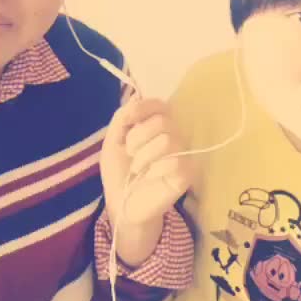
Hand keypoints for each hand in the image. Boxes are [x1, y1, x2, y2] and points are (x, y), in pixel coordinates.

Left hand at [100, 96, 194, 226]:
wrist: (122, 203)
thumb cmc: (119, 172)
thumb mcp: (113, 141)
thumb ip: (122, 117)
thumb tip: (135, 96)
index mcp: (156, 124)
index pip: (159, 104)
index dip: (143, 108)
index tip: (128, 120)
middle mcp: (173, 135)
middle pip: (163, 120)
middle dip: (138, 136)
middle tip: (131, 152)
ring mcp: (183, 154)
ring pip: (168, 140)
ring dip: (144, 156)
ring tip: (138, 169)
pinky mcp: (188, 173)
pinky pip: (176, 162)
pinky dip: (156, 169)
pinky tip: (151, 178)